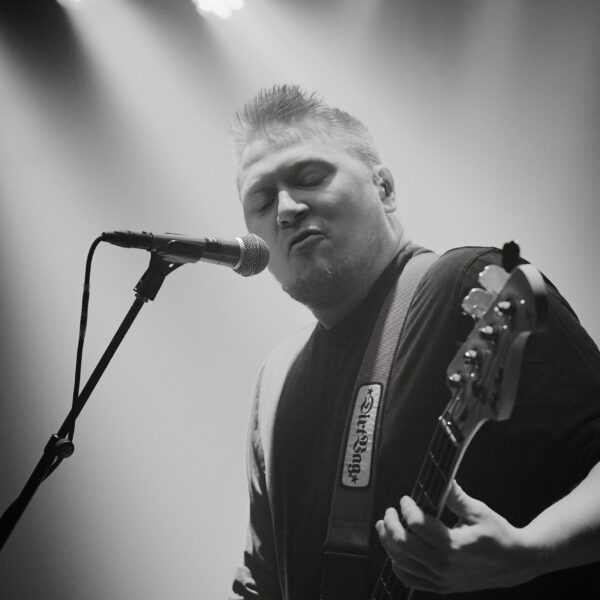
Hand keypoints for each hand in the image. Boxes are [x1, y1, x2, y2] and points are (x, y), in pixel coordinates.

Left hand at [375, 481, 537, 593]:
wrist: (516, 563)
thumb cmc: (499, 536)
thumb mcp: (479, 511)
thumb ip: (455, 496)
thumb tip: (442, 478)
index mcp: (454, 546)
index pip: (417, 525)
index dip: (407, 508)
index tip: (406, 499)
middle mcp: (444, 566)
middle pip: (403, 545)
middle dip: (391, 524)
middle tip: (390, 511)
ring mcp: (441, 579)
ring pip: (402, 562)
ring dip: (388, 543)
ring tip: (385, 527)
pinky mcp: (441, 586)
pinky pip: (410, 579)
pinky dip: (398, 564)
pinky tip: (395, 551)